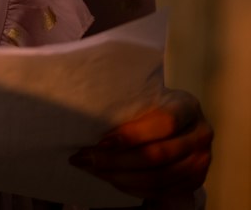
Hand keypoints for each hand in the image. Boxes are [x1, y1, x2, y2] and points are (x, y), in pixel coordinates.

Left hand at [69, 88, 211, 203]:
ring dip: (120, 177)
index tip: (101, 141)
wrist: (183, 123)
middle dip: (117, 160)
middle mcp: (200, 134)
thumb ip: (132, 105)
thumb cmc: (156, 105)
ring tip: (93, 170)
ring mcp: (201, 162)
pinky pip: (160, 191)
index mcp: (188, 105)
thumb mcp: (150, 96)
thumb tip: (90, 116)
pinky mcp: (195, 182)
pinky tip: (112, 179)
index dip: (132, 134)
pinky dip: (133, 188)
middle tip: (86, 158)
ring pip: (157, 178)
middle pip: (157, 155)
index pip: (164, 122)